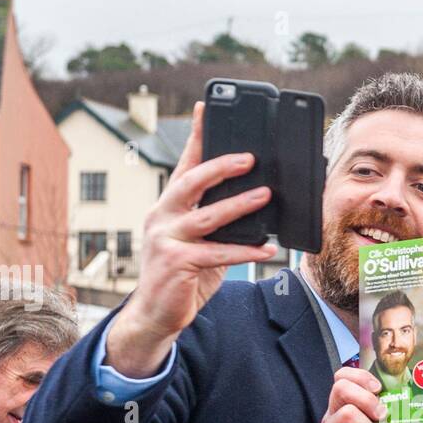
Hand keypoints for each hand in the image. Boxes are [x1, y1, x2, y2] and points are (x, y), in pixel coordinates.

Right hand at [105, 101, 279, 377]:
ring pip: (208, 216)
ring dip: (240, 205)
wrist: (154, 315)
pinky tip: (267, 249)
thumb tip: (253, 204)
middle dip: (221, 165)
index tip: (206, 107)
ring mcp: (166, 239)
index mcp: (167, 207)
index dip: (196, 136)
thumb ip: (216, 223)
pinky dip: (245, 251)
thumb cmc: (181, 276)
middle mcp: (161, 216)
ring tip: (266, 195)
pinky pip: (218, 253)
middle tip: (250, 157)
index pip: (183, 165)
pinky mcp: (177, 263)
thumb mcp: (197, 243)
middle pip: (191, 182)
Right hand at [317, 368, 410, 422]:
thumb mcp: (395, 418)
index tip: (379, 390)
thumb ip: (389, 400)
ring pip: (347, 412)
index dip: (361, 377)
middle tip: (382, 417)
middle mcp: (334, 413)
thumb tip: (393, 384)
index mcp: (348, 403)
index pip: (343, 376)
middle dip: (368, 400)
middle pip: (341, 387)